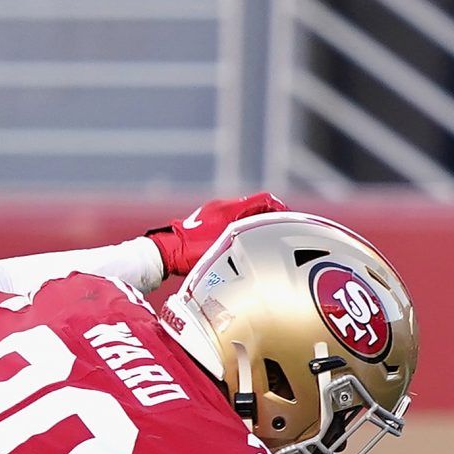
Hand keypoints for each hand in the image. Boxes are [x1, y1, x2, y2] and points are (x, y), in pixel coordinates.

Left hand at [147, 192, 289, 282]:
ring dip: (253, 223)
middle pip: (255, 206)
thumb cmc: (191, 253)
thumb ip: (250, 243)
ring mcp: (212, 212)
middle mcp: (222, 206)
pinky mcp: (204, 220)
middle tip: (279, 233)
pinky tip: (239, 244)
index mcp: (230, 210)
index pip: (265, 200)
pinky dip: (240, 227)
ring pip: (242, 213)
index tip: (290, 222)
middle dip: (269, 218)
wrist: (163, 252)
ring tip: (261, 241)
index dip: (281, 210)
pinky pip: (229, 219)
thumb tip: (270, 245)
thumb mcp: (226, 250)